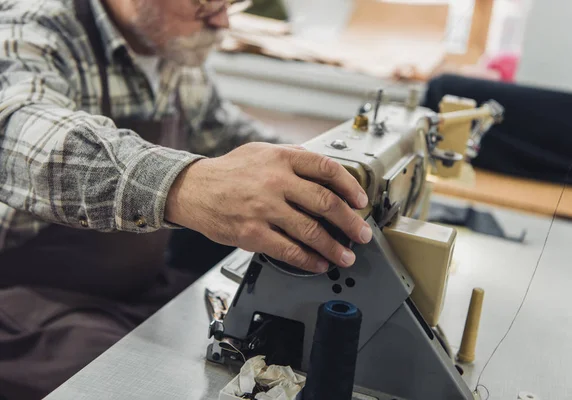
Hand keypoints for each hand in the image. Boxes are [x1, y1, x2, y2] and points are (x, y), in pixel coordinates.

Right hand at [165, 143, 372, 272]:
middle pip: (325, 203)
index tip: (360, 201)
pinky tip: (318, 263)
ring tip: (346, 256)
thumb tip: (325, 171)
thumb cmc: (229, 172)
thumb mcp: (261, 151)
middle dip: (350, 223)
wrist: (193, 189)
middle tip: (361, 234)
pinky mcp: (252, 233)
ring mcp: (264, 209)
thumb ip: (292, 157)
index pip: (327, 169)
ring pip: (310, 231)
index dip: (350, 186)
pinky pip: (288, 250)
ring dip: (334, 247)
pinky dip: (308, 260)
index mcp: (281, 158)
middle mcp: (275, 182)